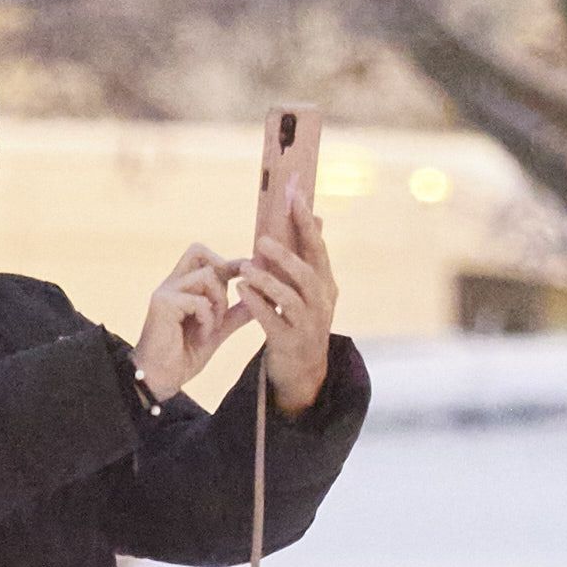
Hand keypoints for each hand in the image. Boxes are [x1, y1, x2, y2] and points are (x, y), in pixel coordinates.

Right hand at [130, 244, 245, 401]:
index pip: (204, 257)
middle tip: (229, 299)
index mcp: (181, 287)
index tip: (251, 271)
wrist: (160, 379)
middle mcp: (171, 284)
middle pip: (198, 250)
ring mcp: (165, 292)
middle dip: (222, 270)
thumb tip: (262, 298)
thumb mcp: (216, 331)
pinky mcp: (163, 304)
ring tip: (214, 325)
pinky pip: (199, 301)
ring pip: (206, 276)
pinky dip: (208, 319)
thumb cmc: (183, 356)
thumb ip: (235, 314)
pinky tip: (203, 336)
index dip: (230, 261)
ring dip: (220, 301)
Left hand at [239, 191, 341, 414]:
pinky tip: (241, 290)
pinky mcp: (290, 342)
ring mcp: (308, 324)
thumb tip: (316, 216)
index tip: (293, 196)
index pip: (317, 248)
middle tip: (262, 238)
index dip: (306, 222)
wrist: (302, 369)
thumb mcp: (307, 289)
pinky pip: (272, 321)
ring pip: (289, 298)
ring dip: (267, 280)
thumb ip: (307, 256)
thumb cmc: (300, 320)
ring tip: (246, 267)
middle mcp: (322, 302)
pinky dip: (257, 304)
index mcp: (326, 284)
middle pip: (307, 273)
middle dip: (286, 253)